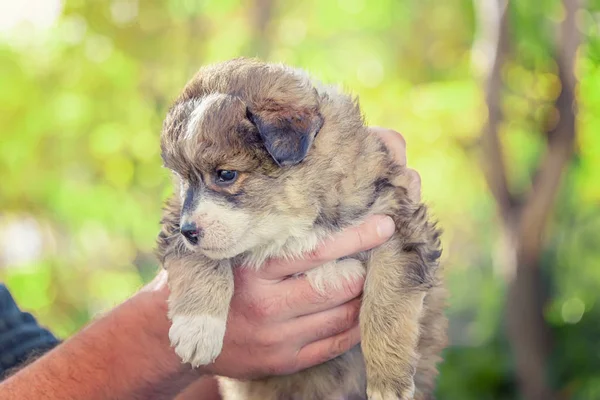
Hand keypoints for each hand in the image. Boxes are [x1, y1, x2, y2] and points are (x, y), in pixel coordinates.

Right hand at [183, 128, 420, 379]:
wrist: (170, 332)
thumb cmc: (207, 274)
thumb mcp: (225, 246)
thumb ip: (259, 226)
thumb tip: (303, 192)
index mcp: (252, 271)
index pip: (316, 251)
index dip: (356, 237)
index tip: (384, 223)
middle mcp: (266, 307)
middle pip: (335, 287)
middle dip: (368, 269)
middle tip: (388, 251)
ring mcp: (276, 339)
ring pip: (340, 318)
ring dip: (364, 297)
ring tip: (378, 278)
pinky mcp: (282, 361)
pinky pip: (333, 345)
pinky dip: (353, 327)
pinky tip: (361, 310)